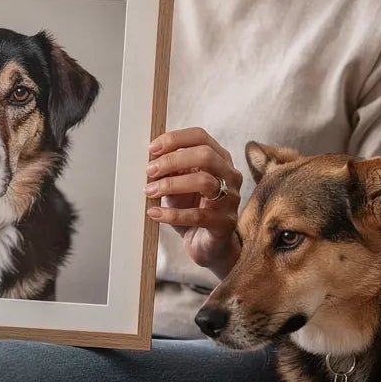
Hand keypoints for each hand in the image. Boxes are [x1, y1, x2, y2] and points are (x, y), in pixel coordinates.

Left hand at [144, 127, 242, 278]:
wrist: (208, 245)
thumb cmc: (194, 208)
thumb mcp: (180, 185)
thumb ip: (171, 170)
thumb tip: (151, 160)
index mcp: (220, 159)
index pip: (200, 137)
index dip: (175, 139)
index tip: (152, 148)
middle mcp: (230, 175)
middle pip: (205, 155)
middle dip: (172, 160)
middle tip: (149, 170)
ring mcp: (230, 199)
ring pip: (204, 182)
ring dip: (171, 185)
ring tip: (150, 191)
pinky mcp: (224, 222)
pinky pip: (197, 215)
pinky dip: (172, 214)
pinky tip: (155, 214)